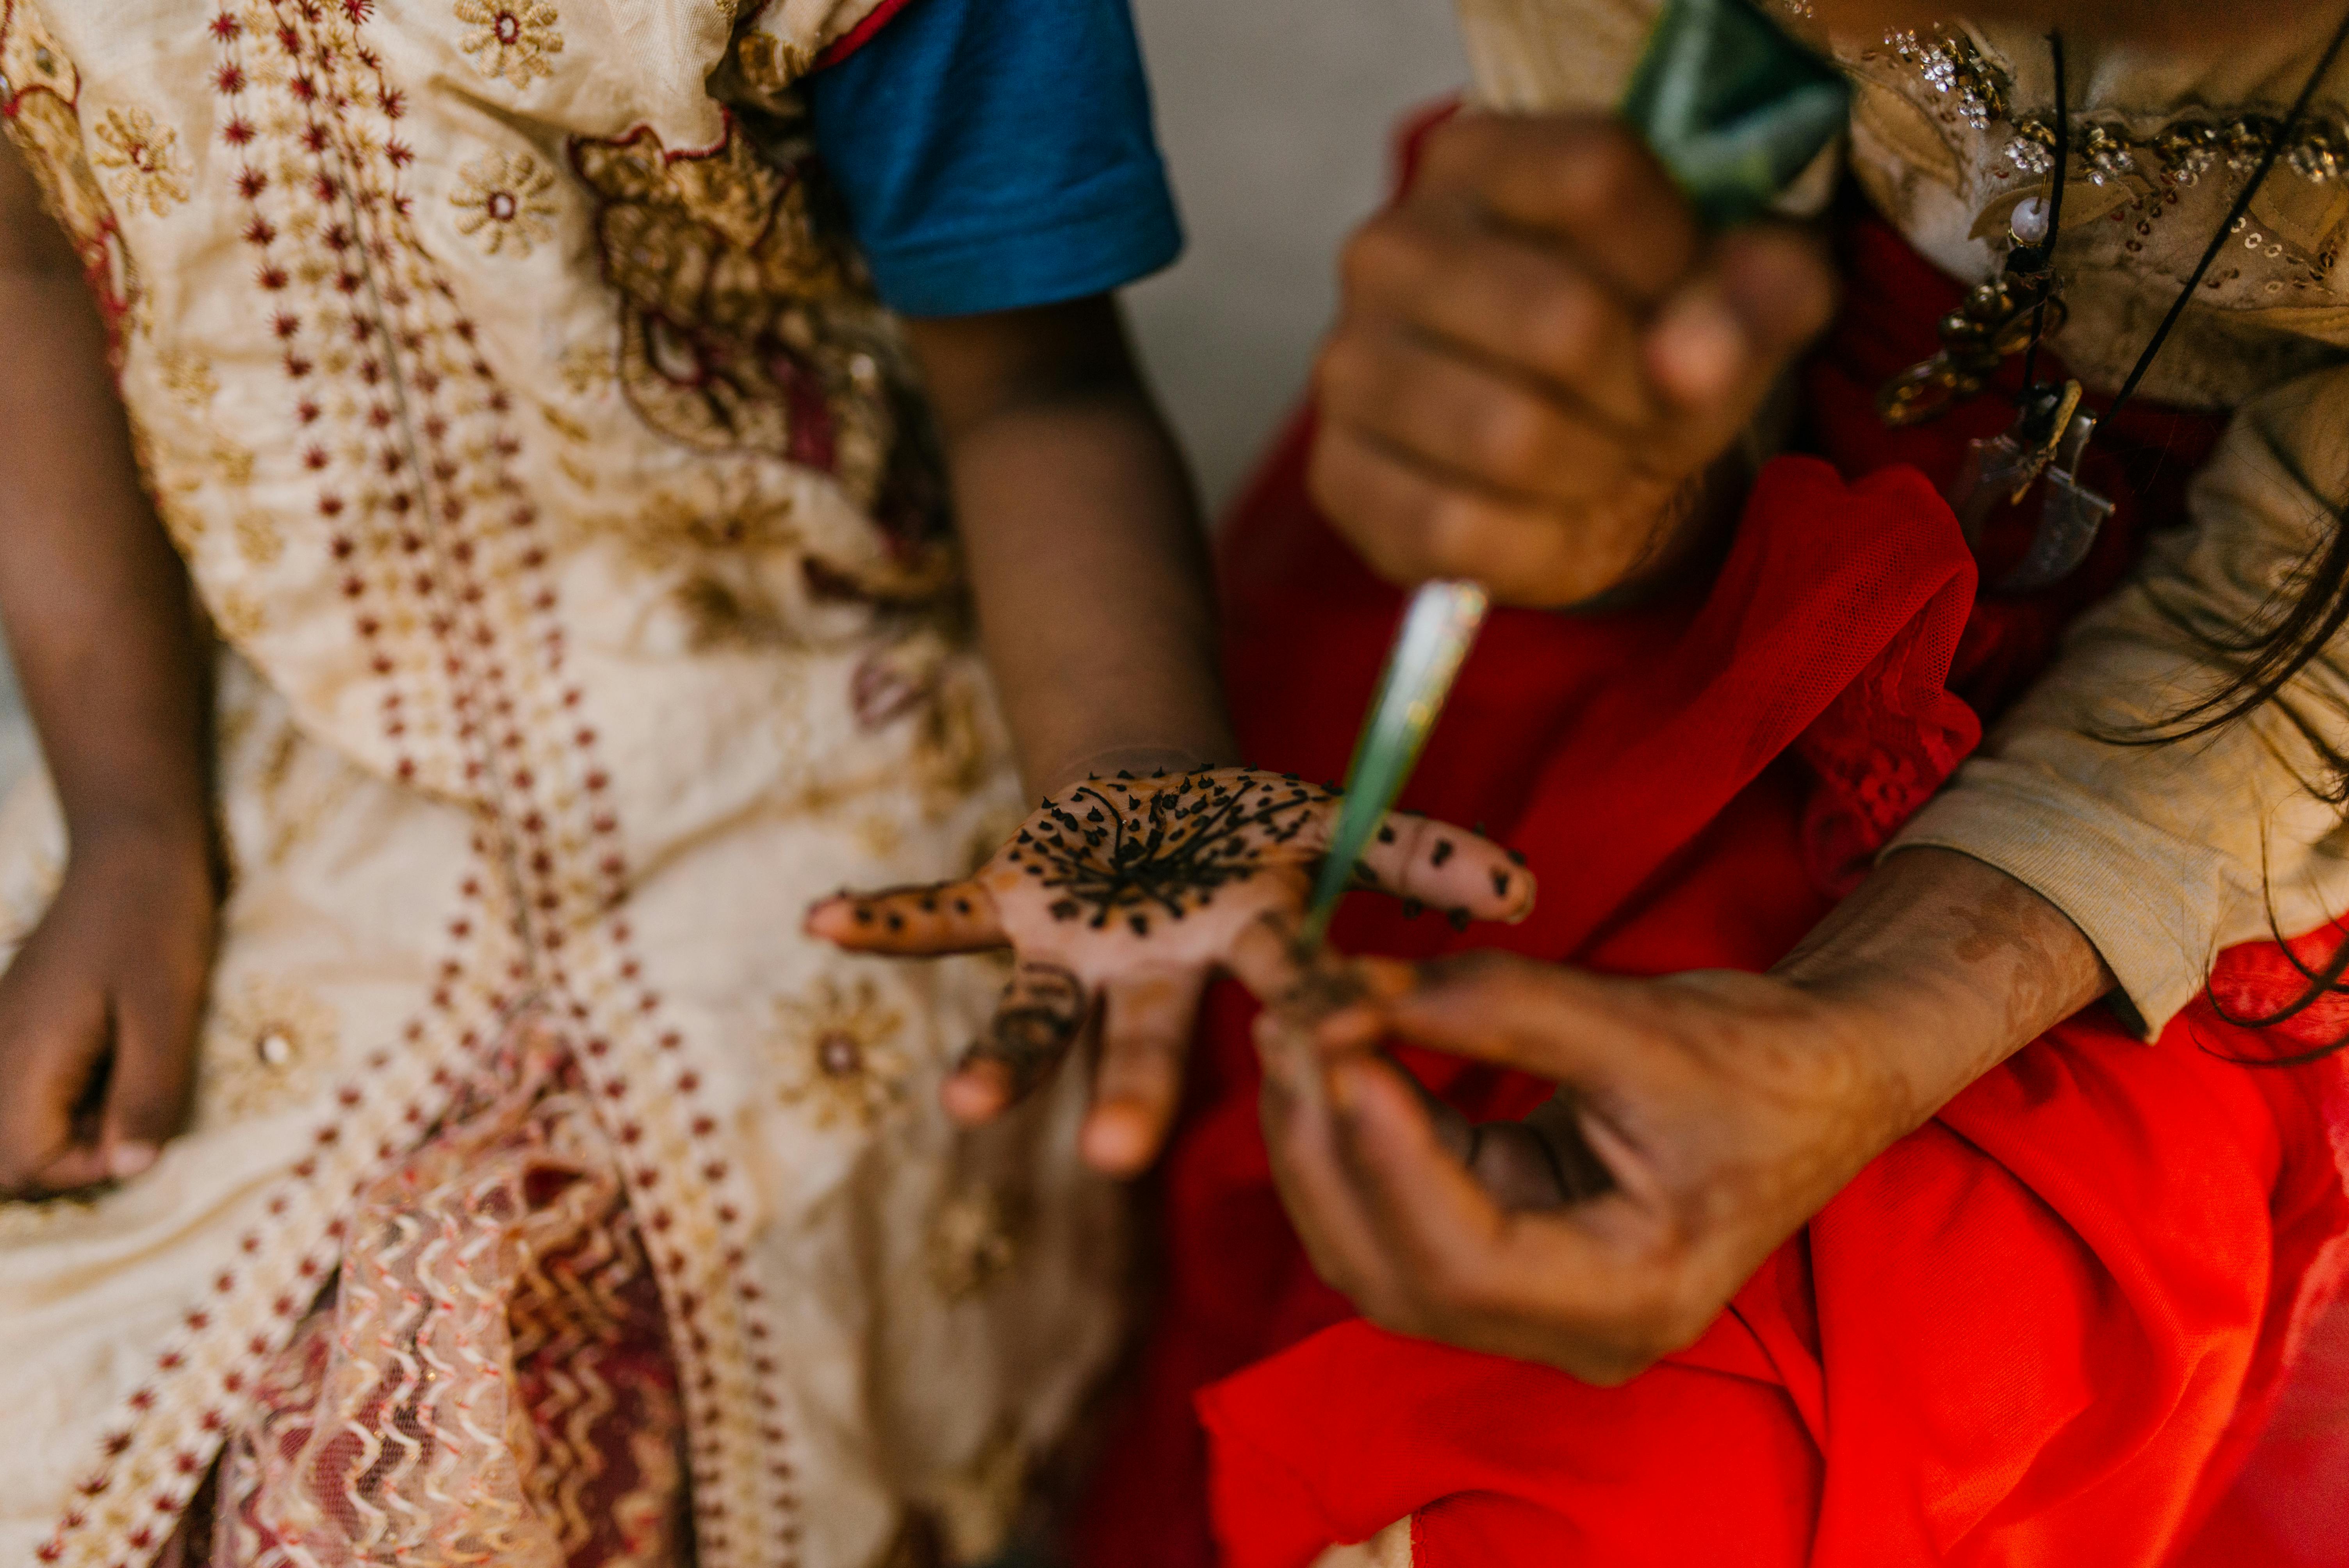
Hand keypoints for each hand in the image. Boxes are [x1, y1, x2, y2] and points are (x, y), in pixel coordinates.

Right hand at [0, 827, 216, 1193]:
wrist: (131, 854)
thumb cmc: (155, 924)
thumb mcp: (169, 1013)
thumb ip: (147, 1096)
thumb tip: (132, 1169)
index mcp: (22, 1057)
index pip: (24, 1166)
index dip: (90, 1169)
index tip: (141, 1128)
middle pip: (6, 1160)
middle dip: (71, 1158)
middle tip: (129, 1108)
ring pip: (11, 1129)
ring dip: (69, 1129)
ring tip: (119, 1082)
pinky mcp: (14, 1027)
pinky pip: (20, 1091)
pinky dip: (63, 1098)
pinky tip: (105, 1062)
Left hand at [806, 766, 1533, 1174]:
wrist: (1157, 803)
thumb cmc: (1250, 831)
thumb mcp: (1338, 824)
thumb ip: (1424, 853)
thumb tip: (1523, 891)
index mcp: (1246, 949)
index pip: (1291, 994)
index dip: (1313, 1021)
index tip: (1327, 1058)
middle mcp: (1158, 971)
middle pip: (1149, 1043)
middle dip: (1133, 1099)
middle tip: (1111, 1163)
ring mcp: (1079, 947)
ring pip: (1038, 1014)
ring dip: (1001, 1064)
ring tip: (959, 1113)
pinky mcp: (1012, 902)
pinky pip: (944, 916)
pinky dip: (888, 918)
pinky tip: (824, 920)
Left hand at [1258, 850, 2109, 1383]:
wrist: (1823, 1078)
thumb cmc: (1765, 1060)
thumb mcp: (1643, 1022)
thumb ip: (1499, 1007)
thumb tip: (1351, 989)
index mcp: (1632, 1297)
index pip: (1466, 1262)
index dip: (1385, 1158)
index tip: (1334, 1050)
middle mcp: (1574, 1328)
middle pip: (1395, 1273)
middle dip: (1323, 1145)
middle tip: (1284, 1021)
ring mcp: (1532, 1302)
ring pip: (1374, 1250)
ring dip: (1319, 1140)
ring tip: (1291, 1026)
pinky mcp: (1502, 1251)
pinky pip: (1395, 1211)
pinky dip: (1353, 1133)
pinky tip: (1331, 1050)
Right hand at [1310, 111, 1836, 606]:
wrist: (1577, 461)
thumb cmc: (1652, 349)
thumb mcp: (1744, 296)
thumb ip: (1758, 294)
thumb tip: (1696, 359)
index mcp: (1480, 157)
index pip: (1595, 177)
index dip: (1675, 263)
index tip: (1694, 308)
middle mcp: (1389, 246)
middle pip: (1561, 320)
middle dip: (1646, 395)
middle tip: (1653, 413)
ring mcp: (1347, 363)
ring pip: (1510, 437)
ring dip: (1596, 471)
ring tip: (1604, 462)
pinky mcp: (1338, 477)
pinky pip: (1456, 527)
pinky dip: (1535, 542)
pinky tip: (1547, 517)